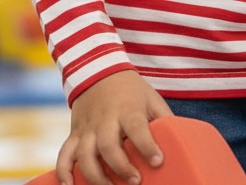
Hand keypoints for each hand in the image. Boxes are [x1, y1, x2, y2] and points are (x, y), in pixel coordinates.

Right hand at [56, 69, 173, 184]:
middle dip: (121, 167)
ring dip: (95, 176)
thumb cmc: (131, 90)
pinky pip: (65, 154)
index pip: (137, 128)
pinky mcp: (74, 133)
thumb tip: (181, 144)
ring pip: (85, 154)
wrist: (98, 70)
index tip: (158, 161)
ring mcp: (87, 127)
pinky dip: (64, 171)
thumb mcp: (150, 98)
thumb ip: (164, 119)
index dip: (147, 146)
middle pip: (109, 146)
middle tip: (136, 181)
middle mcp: (106, 119)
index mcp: (128, 110)